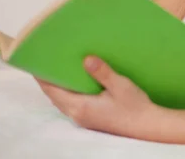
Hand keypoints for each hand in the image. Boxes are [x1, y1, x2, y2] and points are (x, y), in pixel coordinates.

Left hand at [37, 56, 158, 138]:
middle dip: (49, 79)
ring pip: (62, 101)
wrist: (147, 126)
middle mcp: (77, 114)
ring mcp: (83, 118)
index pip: (52, 90)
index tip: (37, 61)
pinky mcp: (91, 119)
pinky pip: (72, 104)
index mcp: (80, 106)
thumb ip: (102, 72)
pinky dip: (68, 92)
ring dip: (59, 86)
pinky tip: (77, 82)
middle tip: (48, 60)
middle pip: (54, 96)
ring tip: (60, 68)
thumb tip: (86, 58)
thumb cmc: (135, 106)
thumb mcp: (120, 85)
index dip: (42, 76)